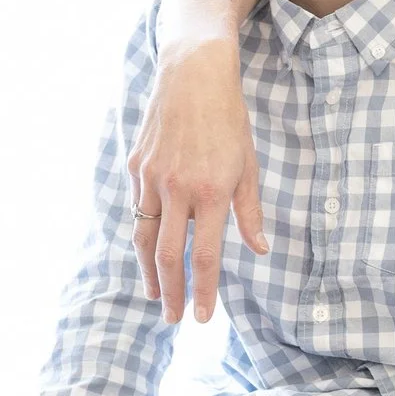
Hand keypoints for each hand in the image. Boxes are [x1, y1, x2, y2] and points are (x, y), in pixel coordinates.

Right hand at [128, 37, 266, 322]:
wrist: (192, 75)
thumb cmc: (229, 120)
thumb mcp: (249, 164)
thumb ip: (250, 211)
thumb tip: (260, 249)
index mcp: (211, 190)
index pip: (207, 254)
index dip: (205, 289)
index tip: (205, 317)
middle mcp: (177, 189)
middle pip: (168, 255)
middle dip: (172, 292)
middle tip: (175, 319)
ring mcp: (151, 178)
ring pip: (143, 237)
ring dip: (150, 272)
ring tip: (157, 295)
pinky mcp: (135, 167)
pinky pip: (137, 209)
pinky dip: (142, 235)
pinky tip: (148, 251)